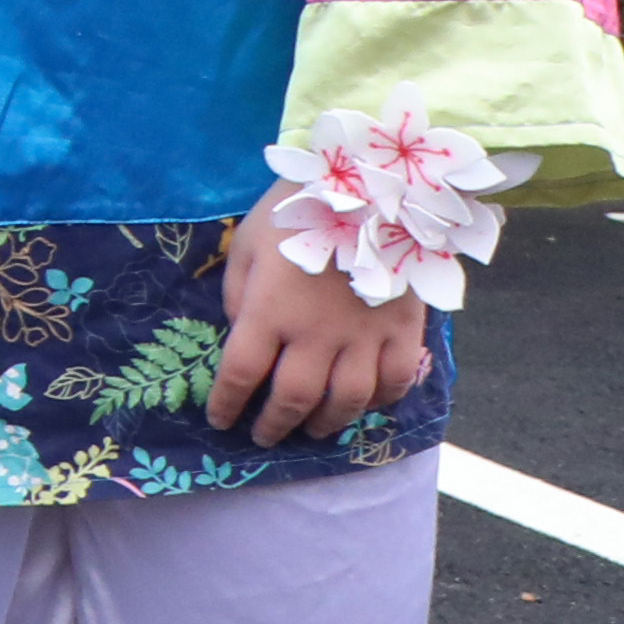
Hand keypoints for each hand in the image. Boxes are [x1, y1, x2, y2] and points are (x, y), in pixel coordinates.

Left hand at [210, 194, 437, 445]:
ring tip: (311, 429)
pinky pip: (395, 381)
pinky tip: (364, 404)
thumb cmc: (297, 212)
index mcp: (269, 311)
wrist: (369, 186)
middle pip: (293, 398)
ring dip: (325, 423)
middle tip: (264, 438)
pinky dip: (379, 401)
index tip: (220, 420)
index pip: (240, 374)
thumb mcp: (247, 246)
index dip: (227, 404)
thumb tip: (240, 333)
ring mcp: (365, 335)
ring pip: (346, 400)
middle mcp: (316, 334)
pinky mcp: (404, 329)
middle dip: (275, 425)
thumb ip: (239, 295)